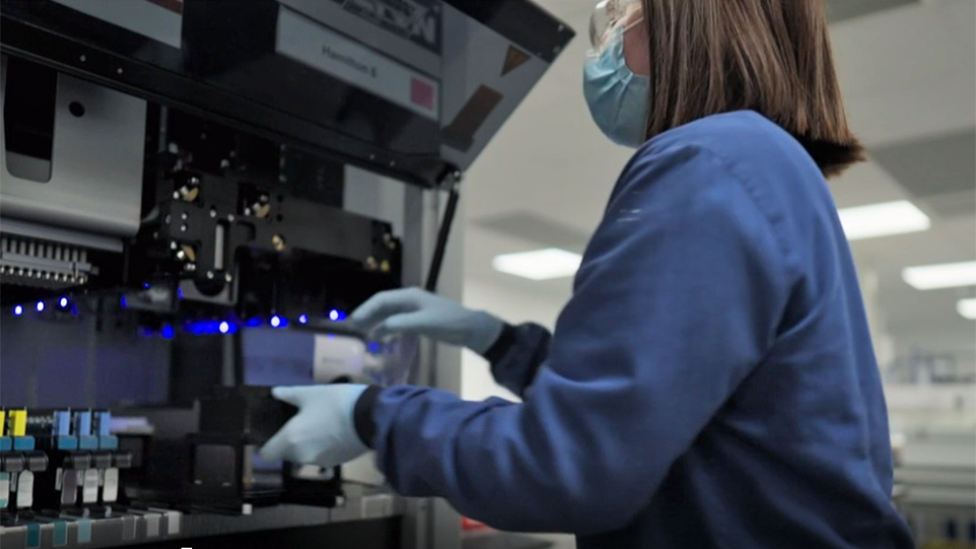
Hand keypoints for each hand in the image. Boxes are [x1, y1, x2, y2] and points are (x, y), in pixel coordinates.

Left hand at [259, 385, 368, 467]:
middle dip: (288, 441)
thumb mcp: (310, 393)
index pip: (266, 454)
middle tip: (298, 422)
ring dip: (306, 444)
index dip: (265, 445)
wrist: (370, 417)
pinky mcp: (336, 462)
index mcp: (290, 440)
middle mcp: (301, 456)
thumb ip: (289, 394)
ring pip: (304, 455)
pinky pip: (320, 455)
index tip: (272, 432)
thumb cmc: (336, 403)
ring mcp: (320, 462)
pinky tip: (333, 431)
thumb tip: (275, 393)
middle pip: (286, 454)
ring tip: (318, 424)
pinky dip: (321, 447)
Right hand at [350, 288, 503, 354]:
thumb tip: (377, 329)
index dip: (366, 310)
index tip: (354, 321)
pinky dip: (386, 326)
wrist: (471, 328)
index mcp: (410, 296)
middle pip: (383, 305)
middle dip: (368, 315)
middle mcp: (409, 299)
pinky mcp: (418, 318)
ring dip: (376, 321)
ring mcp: (414, 308)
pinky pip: (397, 320)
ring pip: (389, 312)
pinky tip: (381, 336)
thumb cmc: (449, 324)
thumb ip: (400, 324)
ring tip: (363, 332)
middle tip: (354, 328)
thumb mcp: (424, 324)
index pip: (382, 300)